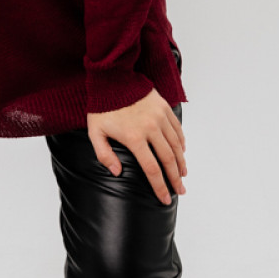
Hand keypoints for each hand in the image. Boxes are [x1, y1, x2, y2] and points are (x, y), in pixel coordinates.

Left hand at [87, 89, 186, 204]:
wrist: (112, 79)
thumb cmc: (102, 108)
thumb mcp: (96, 133)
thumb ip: (104, 155)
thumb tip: (117, 172)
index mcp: (134, 138)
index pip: (151, 169)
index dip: (159, 186)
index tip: (165, 199)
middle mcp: (150, 128)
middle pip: (168, 159)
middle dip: (175, 179)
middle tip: (180, 191)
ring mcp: (159, 117)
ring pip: (176, 145)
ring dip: (181, 162)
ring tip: (182, 175)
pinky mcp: (164, 108)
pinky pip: (177, 129)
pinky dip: (181, 143)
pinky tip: (181, 152)